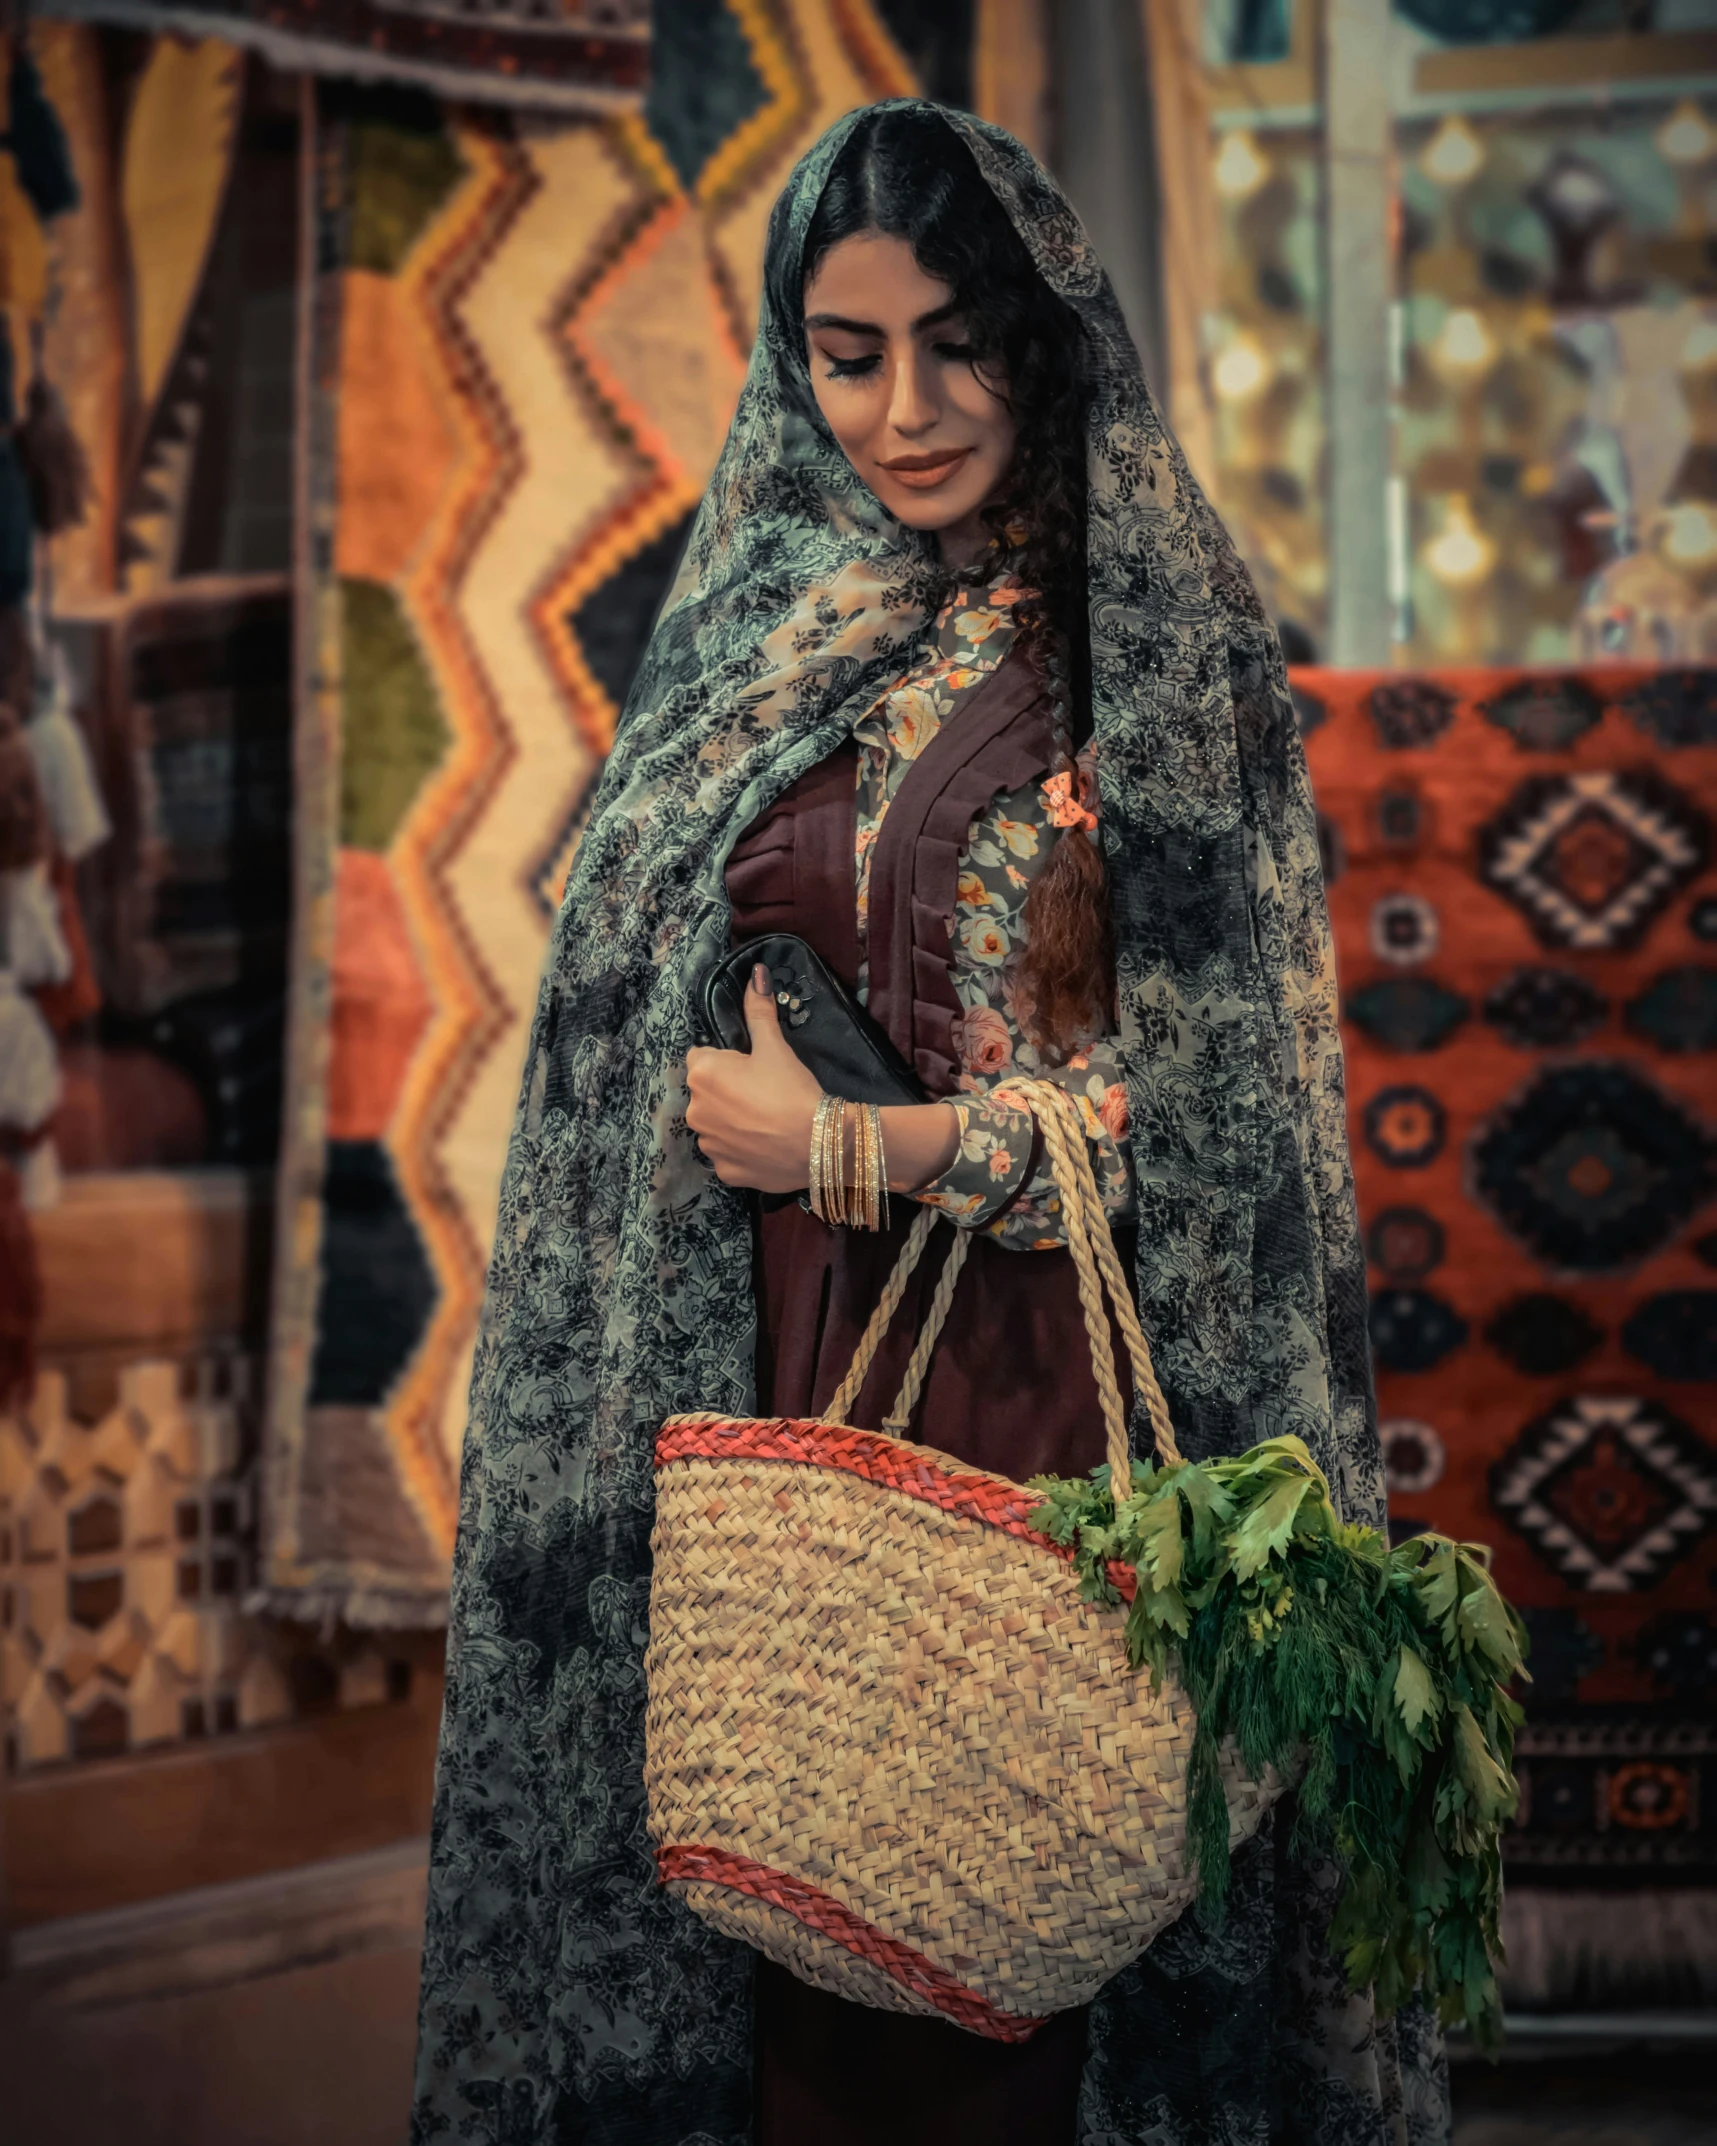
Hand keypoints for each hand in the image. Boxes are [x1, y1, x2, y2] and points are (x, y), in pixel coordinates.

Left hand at [685, 964, 822, 1191]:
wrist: (818, 1144)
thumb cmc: (791, 1088)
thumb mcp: (775, 1045)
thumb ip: (759, 1010)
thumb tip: (756, 972)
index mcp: (701, 1074)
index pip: (703, 1058)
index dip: (730, 1061)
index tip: (754, 1068)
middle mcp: (694, 1111)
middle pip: (708, 1093)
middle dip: (728, 1093)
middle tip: (766, 1095)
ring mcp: (708, 1145)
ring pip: (716, 1125)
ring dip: (733, 1123)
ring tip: (768, 1122)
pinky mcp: (725, 1171)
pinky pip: (729, 1155)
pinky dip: (743, 1151)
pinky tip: (767, 1146)